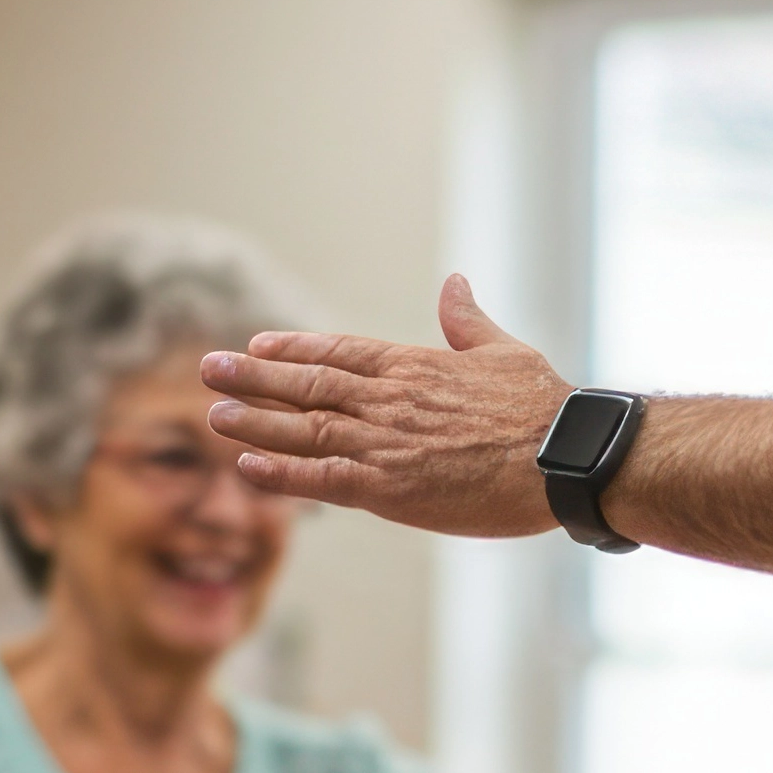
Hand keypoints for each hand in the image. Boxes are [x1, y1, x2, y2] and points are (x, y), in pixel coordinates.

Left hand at [204, 278, 574, 534]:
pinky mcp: (389, 489)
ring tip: (214, 414)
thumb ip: (468, 321)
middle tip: (210, 368)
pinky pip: (322, 480)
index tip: (257, 343)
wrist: (563, 458)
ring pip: (303, 429)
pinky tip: (248, 467)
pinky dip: (282, 474)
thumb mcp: (503, 351)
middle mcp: (388, 400)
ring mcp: (384, 443)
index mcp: (413, 365)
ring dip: (254, 422)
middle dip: (254, 377)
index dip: (293, 347)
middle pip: (307, 384)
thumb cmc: (544, 409)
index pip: (338, 350)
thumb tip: (455, 283)